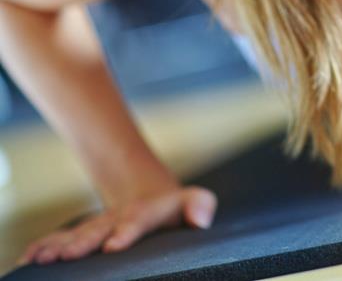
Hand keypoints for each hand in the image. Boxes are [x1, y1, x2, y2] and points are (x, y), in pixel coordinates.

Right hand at [16, 184, 216, 265]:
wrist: (147, 193)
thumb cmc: (175, 207)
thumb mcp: (192, 201)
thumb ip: (199, 205)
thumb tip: (200, 219)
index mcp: (146, 211)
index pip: (137, 220)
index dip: (126, 232)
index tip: (113, 246)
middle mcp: (117, 218)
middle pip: (98, 229)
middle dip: (82, 243)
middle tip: (67, 257)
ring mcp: (98, 226)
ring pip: (75, 235)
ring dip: (57, 247)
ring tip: (39, 260)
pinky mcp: (84, 234)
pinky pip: (60, 241)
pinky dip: (43, 248)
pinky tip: (27, 260)